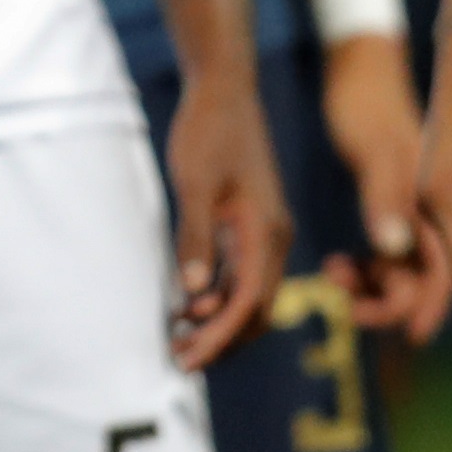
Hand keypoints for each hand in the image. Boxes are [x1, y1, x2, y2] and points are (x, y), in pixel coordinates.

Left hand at [163, 65, 292, 368]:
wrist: (223, 89)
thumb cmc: (209, 132)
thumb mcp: (195, 184)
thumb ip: (195, 237)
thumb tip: (191, 293)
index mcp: (266, 233)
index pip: (248, 304)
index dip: (220, 338)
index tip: (188, 359)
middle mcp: (273, 240)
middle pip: (255, 310)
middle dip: (221, 341)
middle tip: (180, 362)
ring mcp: (263, 233)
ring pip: (247, 296)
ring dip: (217, 323)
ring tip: (177, 341)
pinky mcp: (249, 224)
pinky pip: (238, 274)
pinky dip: (216, 297)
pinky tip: (184, 306)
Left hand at [319, 30, 446, 332]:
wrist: (386, 53)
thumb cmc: (372, 97)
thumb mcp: (374, 148)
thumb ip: (387, 199)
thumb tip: (393, 249)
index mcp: (440, 202)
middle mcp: (438, 207)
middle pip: (445, 280)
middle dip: (424, 314)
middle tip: (397, 335)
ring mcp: (427, 201)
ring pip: (423, 267)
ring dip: (395, 294)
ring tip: (342, 294)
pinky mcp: (411, 193)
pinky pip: (406, 246)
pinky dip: (385, 267)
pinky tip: (347, 270)